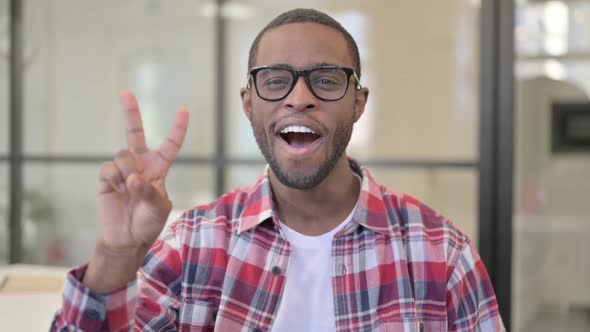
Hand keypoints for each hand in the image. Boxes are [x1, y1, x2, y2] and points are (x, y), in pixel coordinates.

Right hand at [97, 90, 188, 252]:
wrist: (127, 238)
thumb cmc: (148, 222)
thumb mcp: (159, 209)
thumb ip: (149, 192)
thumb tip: (133, 177)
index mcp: (159, 168)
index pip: (170, 145)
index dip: (177, 129)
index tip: (184, 111)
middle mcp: (141, 164)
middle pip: (135, 132)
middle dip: (130, 112)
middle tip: (125, 92)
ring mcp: (122, 169)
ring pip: (122, 154)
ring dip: (127, 171)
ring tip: (129, 188)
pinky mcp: (106, 178)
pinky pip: (108, 168)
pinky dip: (114, 179)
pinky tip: (117, 191)